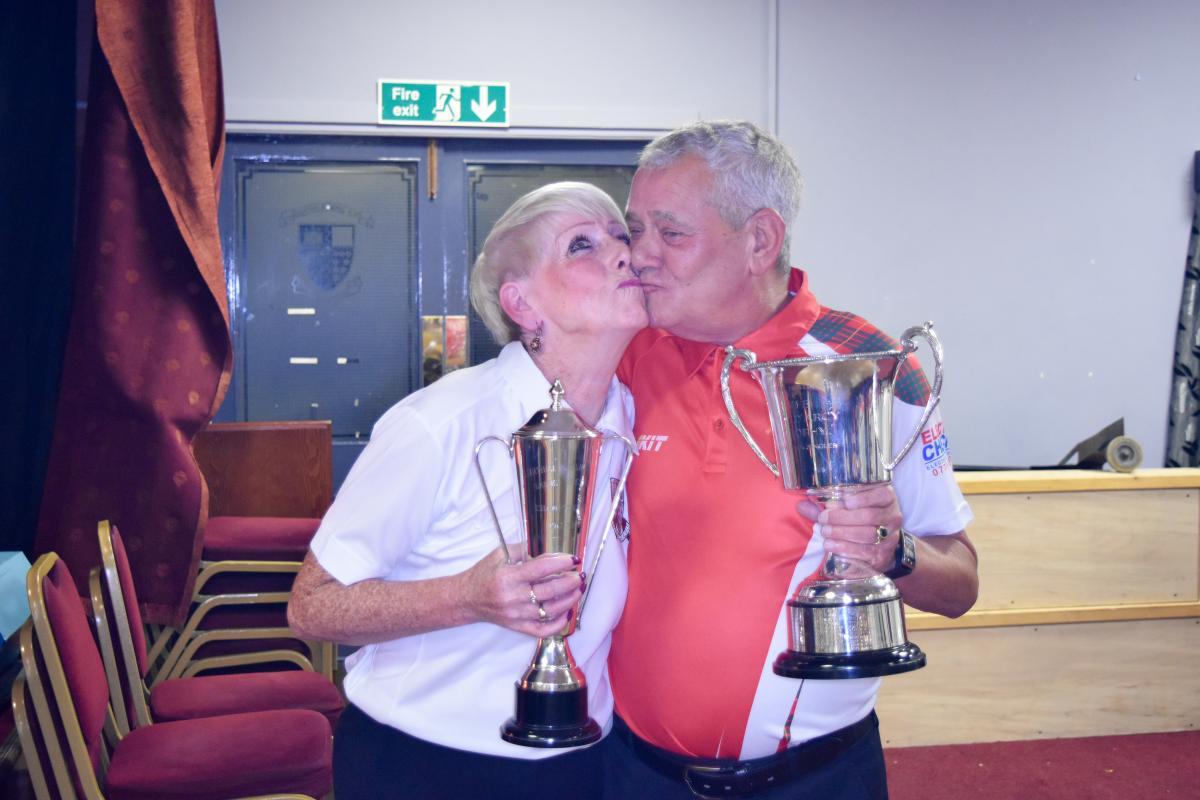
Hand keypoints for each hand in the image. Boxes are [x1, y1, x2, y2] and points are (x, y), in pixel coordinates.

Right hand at [461, 547, 582, 636]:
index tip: (573, 559)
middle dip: (569, 582)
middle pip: (549, 591)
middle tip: (580, 575)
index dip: (560, 563)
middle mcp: (513, 597)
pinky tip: (567, 612)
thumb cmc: (484, 574)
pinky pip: (543, 630)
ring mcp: (517, 615)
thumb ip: (524, 551)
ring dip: (569, 600)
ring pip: (550, 610)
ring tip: (578, 589)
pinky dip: (559, 623)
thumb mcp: (500, 554)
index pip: (540, 569)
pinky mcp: (518, 627)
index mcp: (508, 577)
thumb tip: (551, 555)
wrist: (467, 599)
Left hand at [797, 484, 903, 575]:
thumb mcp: (848, 508)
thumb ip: (826, 506)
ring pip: (868, 534)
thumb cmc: (859, 520)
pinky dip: (846, 549)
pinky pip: (866, 552)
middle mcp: (892, 517)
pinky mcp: (883, 555)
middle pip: (870, 516)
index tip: (844, 500)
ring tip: (825, 532)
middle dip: (843, 517)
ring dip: (842, 533)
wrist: (878, 546)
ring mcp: (890, 537)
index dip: (863, 497)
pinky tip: (831, 546)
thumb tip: (802, 505)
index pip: (881, 494)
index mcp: (886, 499)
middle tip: (823, 519)